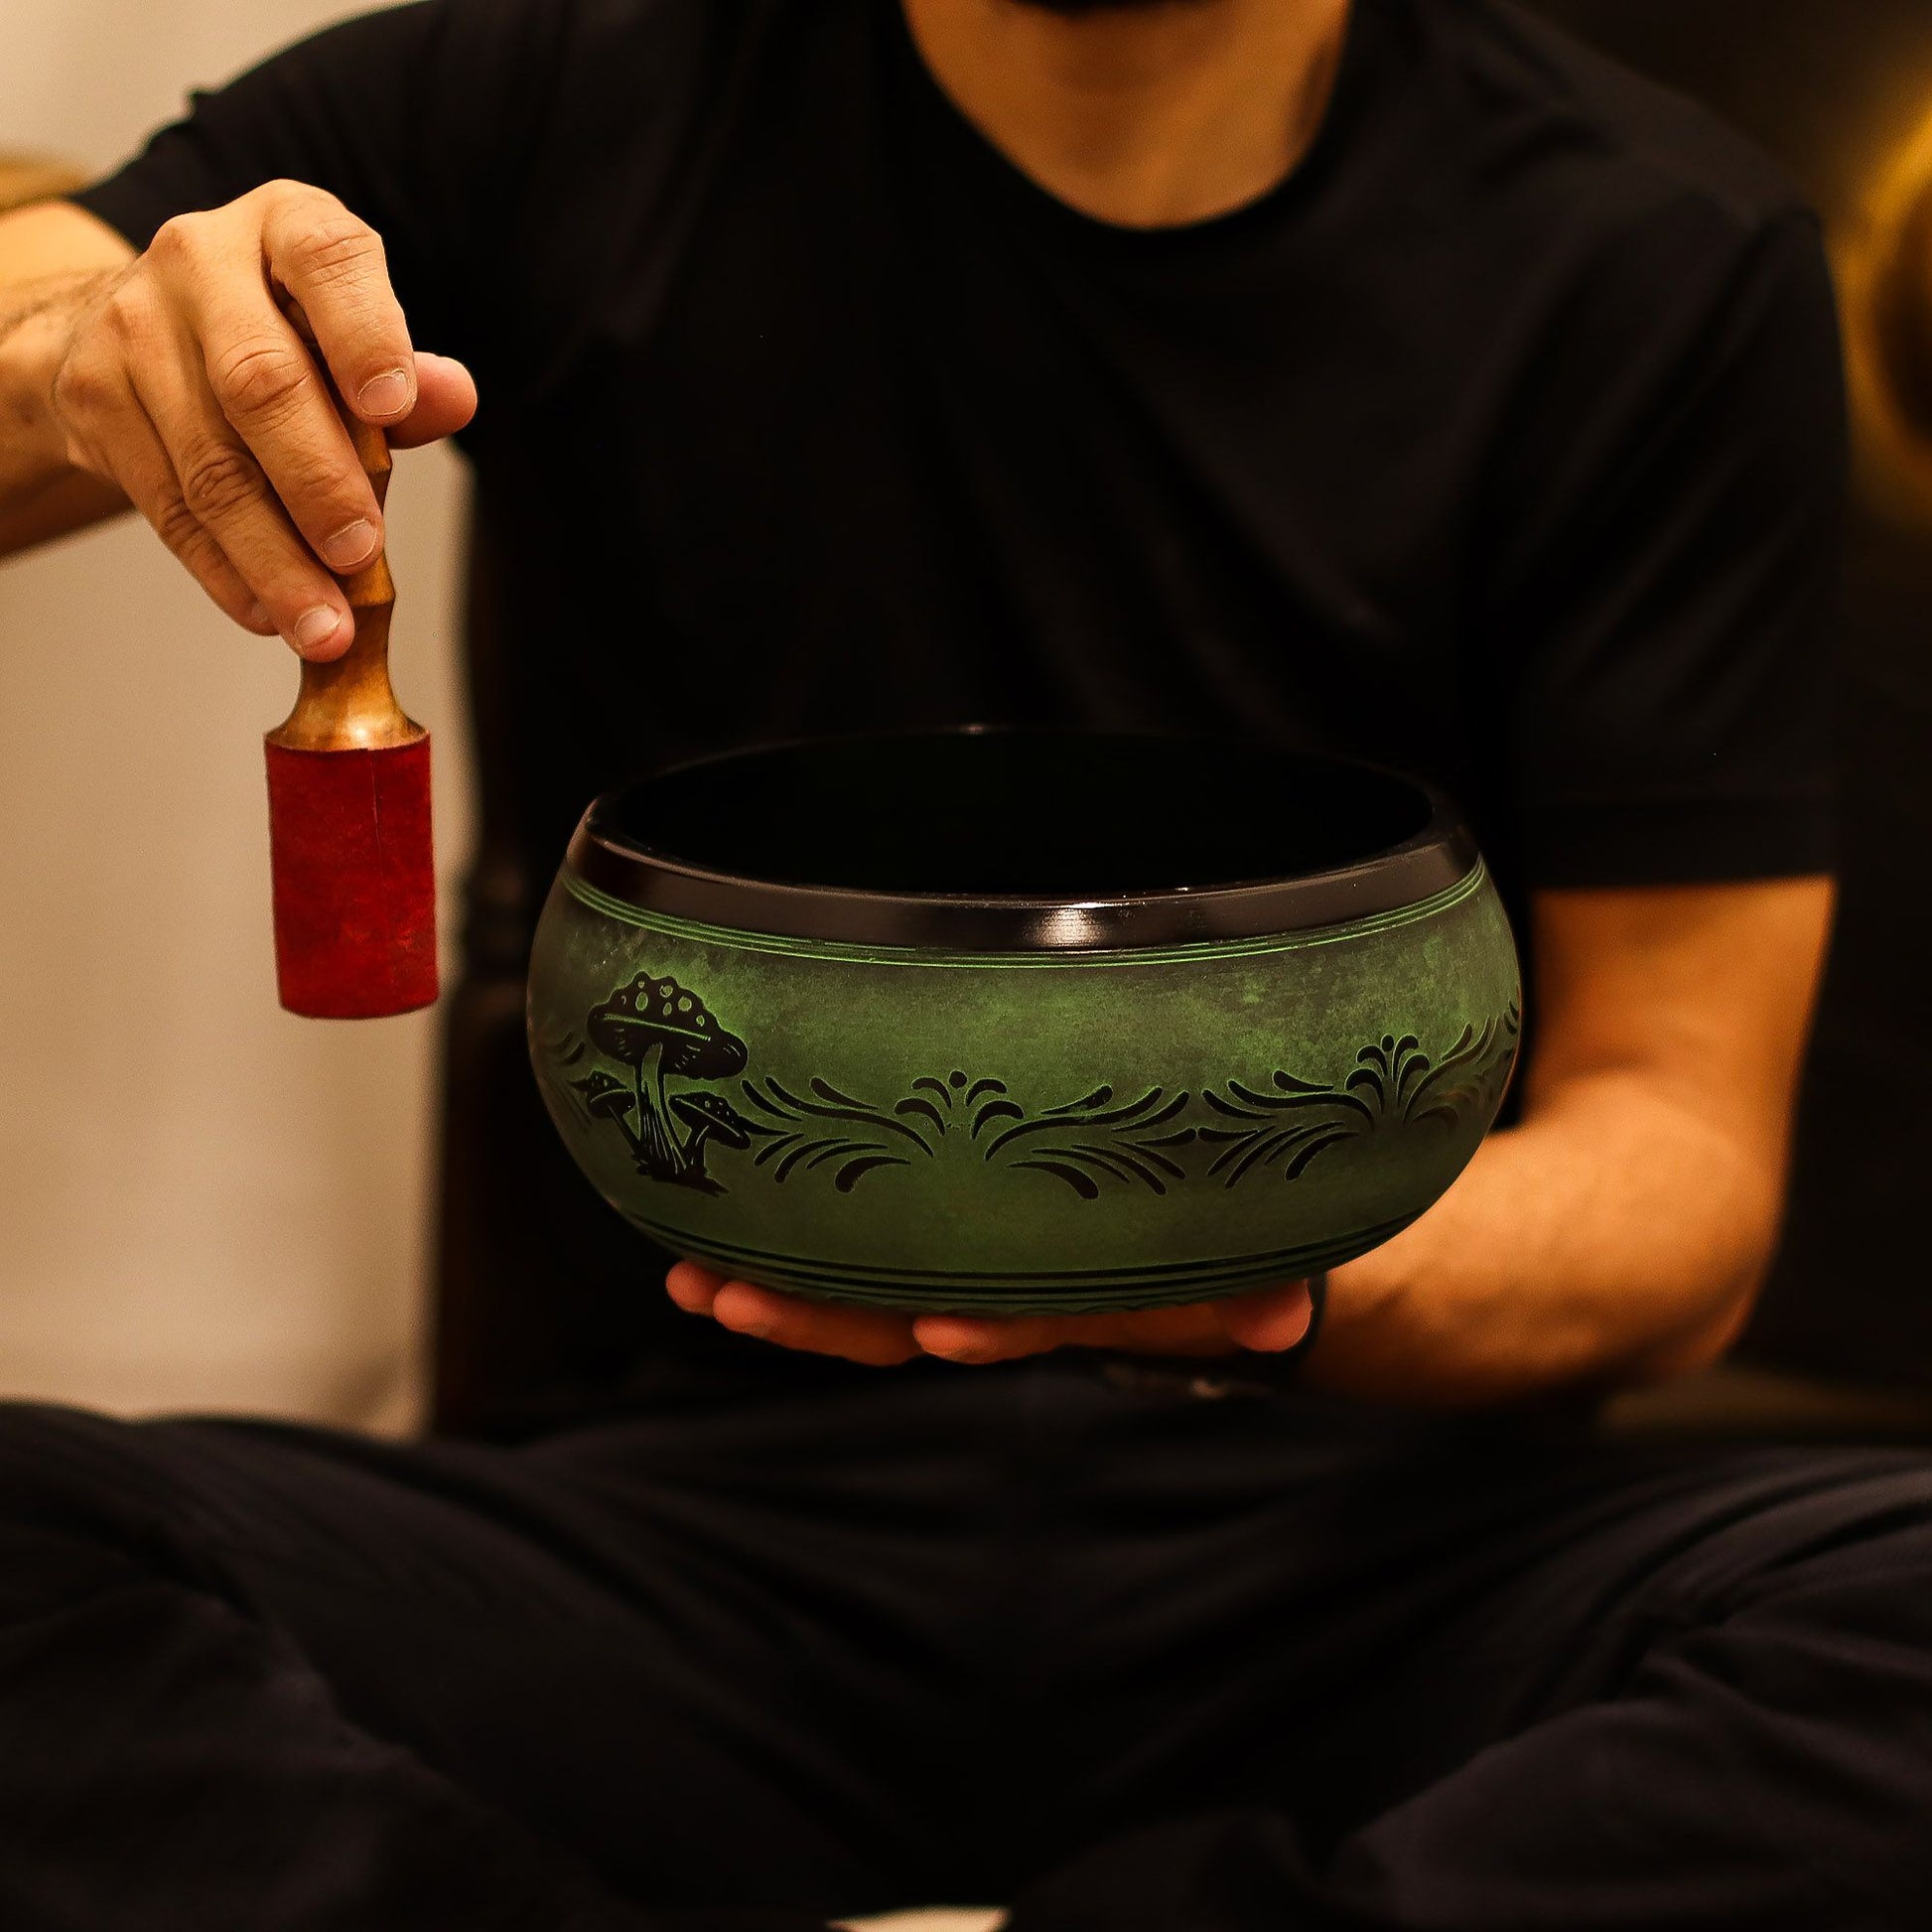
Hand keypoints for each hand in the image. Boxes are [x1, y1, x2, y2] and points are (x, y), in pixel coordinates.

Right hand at [34, 181, 474, 657]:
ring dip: (275, 558)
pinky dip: (226, 571)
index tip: (392, 407)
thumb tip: (454, 396)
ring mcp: (134, 326)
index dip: (365, 335)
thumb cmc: (280, 334)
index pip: (329, 259)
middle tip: (362, 554)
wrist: (139, 326)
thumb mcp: (349, 335)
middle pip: (259, 382)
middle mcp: (201, 259)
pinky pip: (168, 505)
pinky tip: (268, 612)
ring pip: (212, 464)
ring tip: (324, 624)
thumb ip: (407, 376)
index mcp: (287, 227)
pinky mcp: (93, 396)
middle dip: (318, 481)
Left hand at [665, 1260, 1313, 1366]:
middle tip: (728, 1298)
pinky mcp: (940, 1227)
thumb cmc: (1205, 1245)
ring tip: (692, 1283)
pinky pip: (859, 1250)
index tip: (938, 1332)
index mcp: (1068, 1297)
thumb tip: (1280, 1316)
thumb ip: (1250, 1287)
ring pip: (864, 1296)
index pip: (1023, 1320)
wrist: (1194, 1240)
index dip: (985, 1331)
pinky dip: (787, 1250)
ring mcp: (964, 1268)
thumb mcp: (1236, 1265)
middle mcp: (1001, 1296)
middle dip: (816, 1317)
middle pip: (904, 1320)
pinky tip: (706, 1234)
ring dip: (779, 1295)